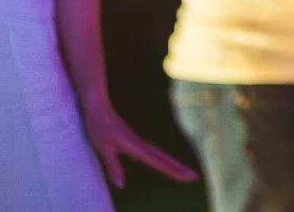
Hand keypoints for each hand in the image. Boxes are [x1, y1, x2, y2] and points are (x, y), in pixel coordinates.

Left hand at [81, 102, 197, 187]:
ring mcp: (138, 143)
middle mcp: (140, 145)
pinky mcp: (133, 142)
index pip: (159, 163)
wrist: (98, 107)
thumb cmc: (98, 127)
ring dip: (172, 164)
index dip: (174, 172)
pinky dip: (161, 160)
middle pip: (164, 159)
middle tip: (195, 177)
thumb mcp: (103, 148)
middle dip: (180, 168)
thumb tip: (121, 185)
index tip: (189, 177)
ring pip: (159, 156)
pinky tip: (161, 162)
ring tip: (183, 172)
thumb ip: (113, 167)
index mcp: (135, 147)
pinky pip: (152, 153)